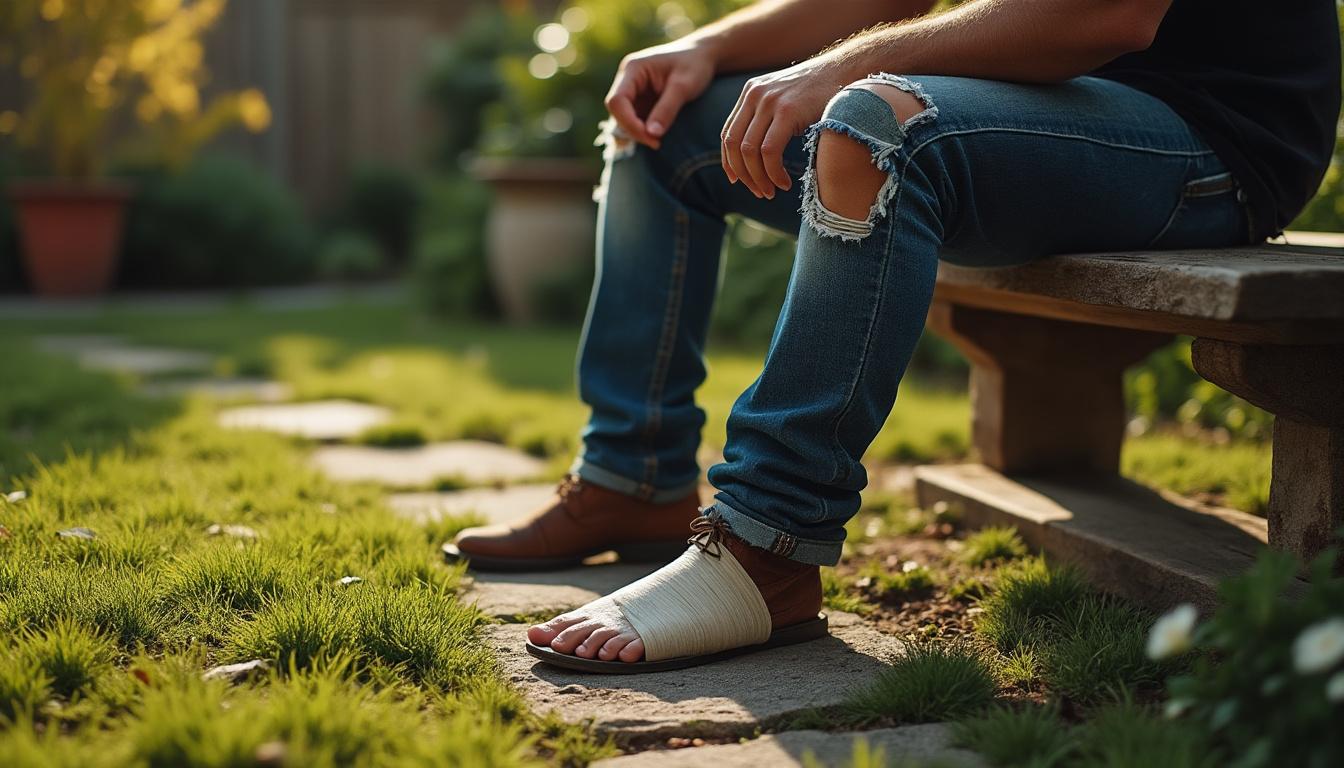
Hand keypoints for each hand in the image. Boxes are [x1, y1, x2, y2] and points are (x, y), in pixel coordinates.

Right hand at [604, 39, 716, 150]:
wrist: (703, 56)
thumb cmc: (695, 65)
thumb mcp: (684, 86)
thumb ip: (667, 109)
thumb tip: (652, 134)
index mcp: (633, 69)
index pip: (617, 101)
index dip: (629, 122)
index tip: (651, 138)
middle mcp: (628, 78)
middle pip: (617, 111)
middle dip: (633, 129)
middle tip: (657, 143)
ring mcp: (632, 90)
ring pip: (623, 118)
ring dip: (637, 132)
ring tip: (659, 140)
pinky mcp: (640, 100)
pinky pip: (634, 120)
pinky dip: (643, 131)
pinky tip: (658, 136)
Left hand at [721, 56, 852, 198]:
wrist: (847, 69)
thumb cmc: (821, 91)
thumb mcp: (785, 99)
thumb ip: (768, 118)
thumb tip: (756, 153)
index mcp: (751, 93)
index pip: (728, 134)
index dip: (730, 162)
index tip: (738, 181)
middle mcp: (755, 95)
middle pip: (734, 145)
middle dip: (744, 175)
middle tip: (759, 192)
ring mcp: (770, 101)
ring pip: (749, 151)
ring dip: (758, 178)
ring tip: (771, 191)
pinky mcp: (787, 111)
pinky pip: (769, 151)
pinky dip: (773, 173)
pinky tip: (784, 183)